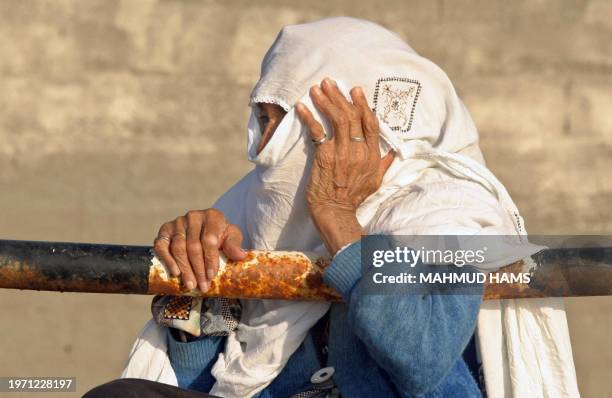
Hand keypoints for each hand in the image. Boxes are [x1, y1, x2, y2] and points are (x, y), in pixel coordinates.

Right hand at [153, 208, 245, 291]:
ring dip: (184, 269)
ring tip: (190, 285)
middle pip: (193, 246)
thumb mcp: (231, 237)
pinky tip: (175, 273)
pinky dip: (167, 260)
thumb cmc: (221, 236)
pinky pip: (161, 245)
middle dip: (198, 269)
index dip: (210, 259)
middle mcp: (193, 216)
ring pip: (178, 248)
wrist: (205, 231)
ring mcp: (177, 222)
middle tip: (202, 286)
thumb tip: (240, 256)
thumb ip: (234, 245)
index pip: (209, 240)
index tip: (211, 276)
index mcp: (212, 216)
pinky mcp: (165, 230)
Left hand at [296, 78, 394, 253]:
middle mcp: (359, 150)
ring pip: (337, 118)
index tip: (355, 90)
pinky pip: (317, 131)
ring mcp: (342, 152)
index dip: (363, 104)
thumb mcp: (376, 181)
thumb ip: (384, 163)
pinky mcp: (325, 156)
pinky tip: (301, 106)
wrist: (336, 211)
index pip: (370, 123)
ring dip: (326, 100)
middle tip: (330, 82)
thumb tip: (393, 152)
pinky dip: (308, 117)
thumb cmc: (354, 198)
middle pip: (352, 116)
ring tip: (317, 88)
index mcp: (372, 154)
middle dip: (341, 96)